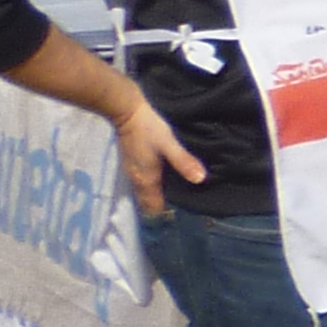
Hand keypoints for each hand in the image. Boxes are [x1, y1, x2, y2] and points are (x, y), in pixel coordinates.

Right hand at [112, 99, 203, 221]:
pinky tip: (165, 181)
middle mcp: (137, 180)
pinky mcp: (132, 163)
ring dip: (156, 197)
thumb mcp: (169, 144)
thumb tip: (200, 180)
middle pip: (148, 202)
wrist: (126, 111)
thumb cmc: (148, 129)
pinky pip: (142, 183)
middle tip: (184, 207)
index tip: (183, 215)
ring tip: (177, 196)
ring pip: (144, 193)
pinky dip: (152, 187)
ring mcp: (132, 171)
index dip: (165, 214)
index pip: (153, 207)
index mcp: (146, 180)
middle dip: (162, 208)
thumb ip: (183, 161)